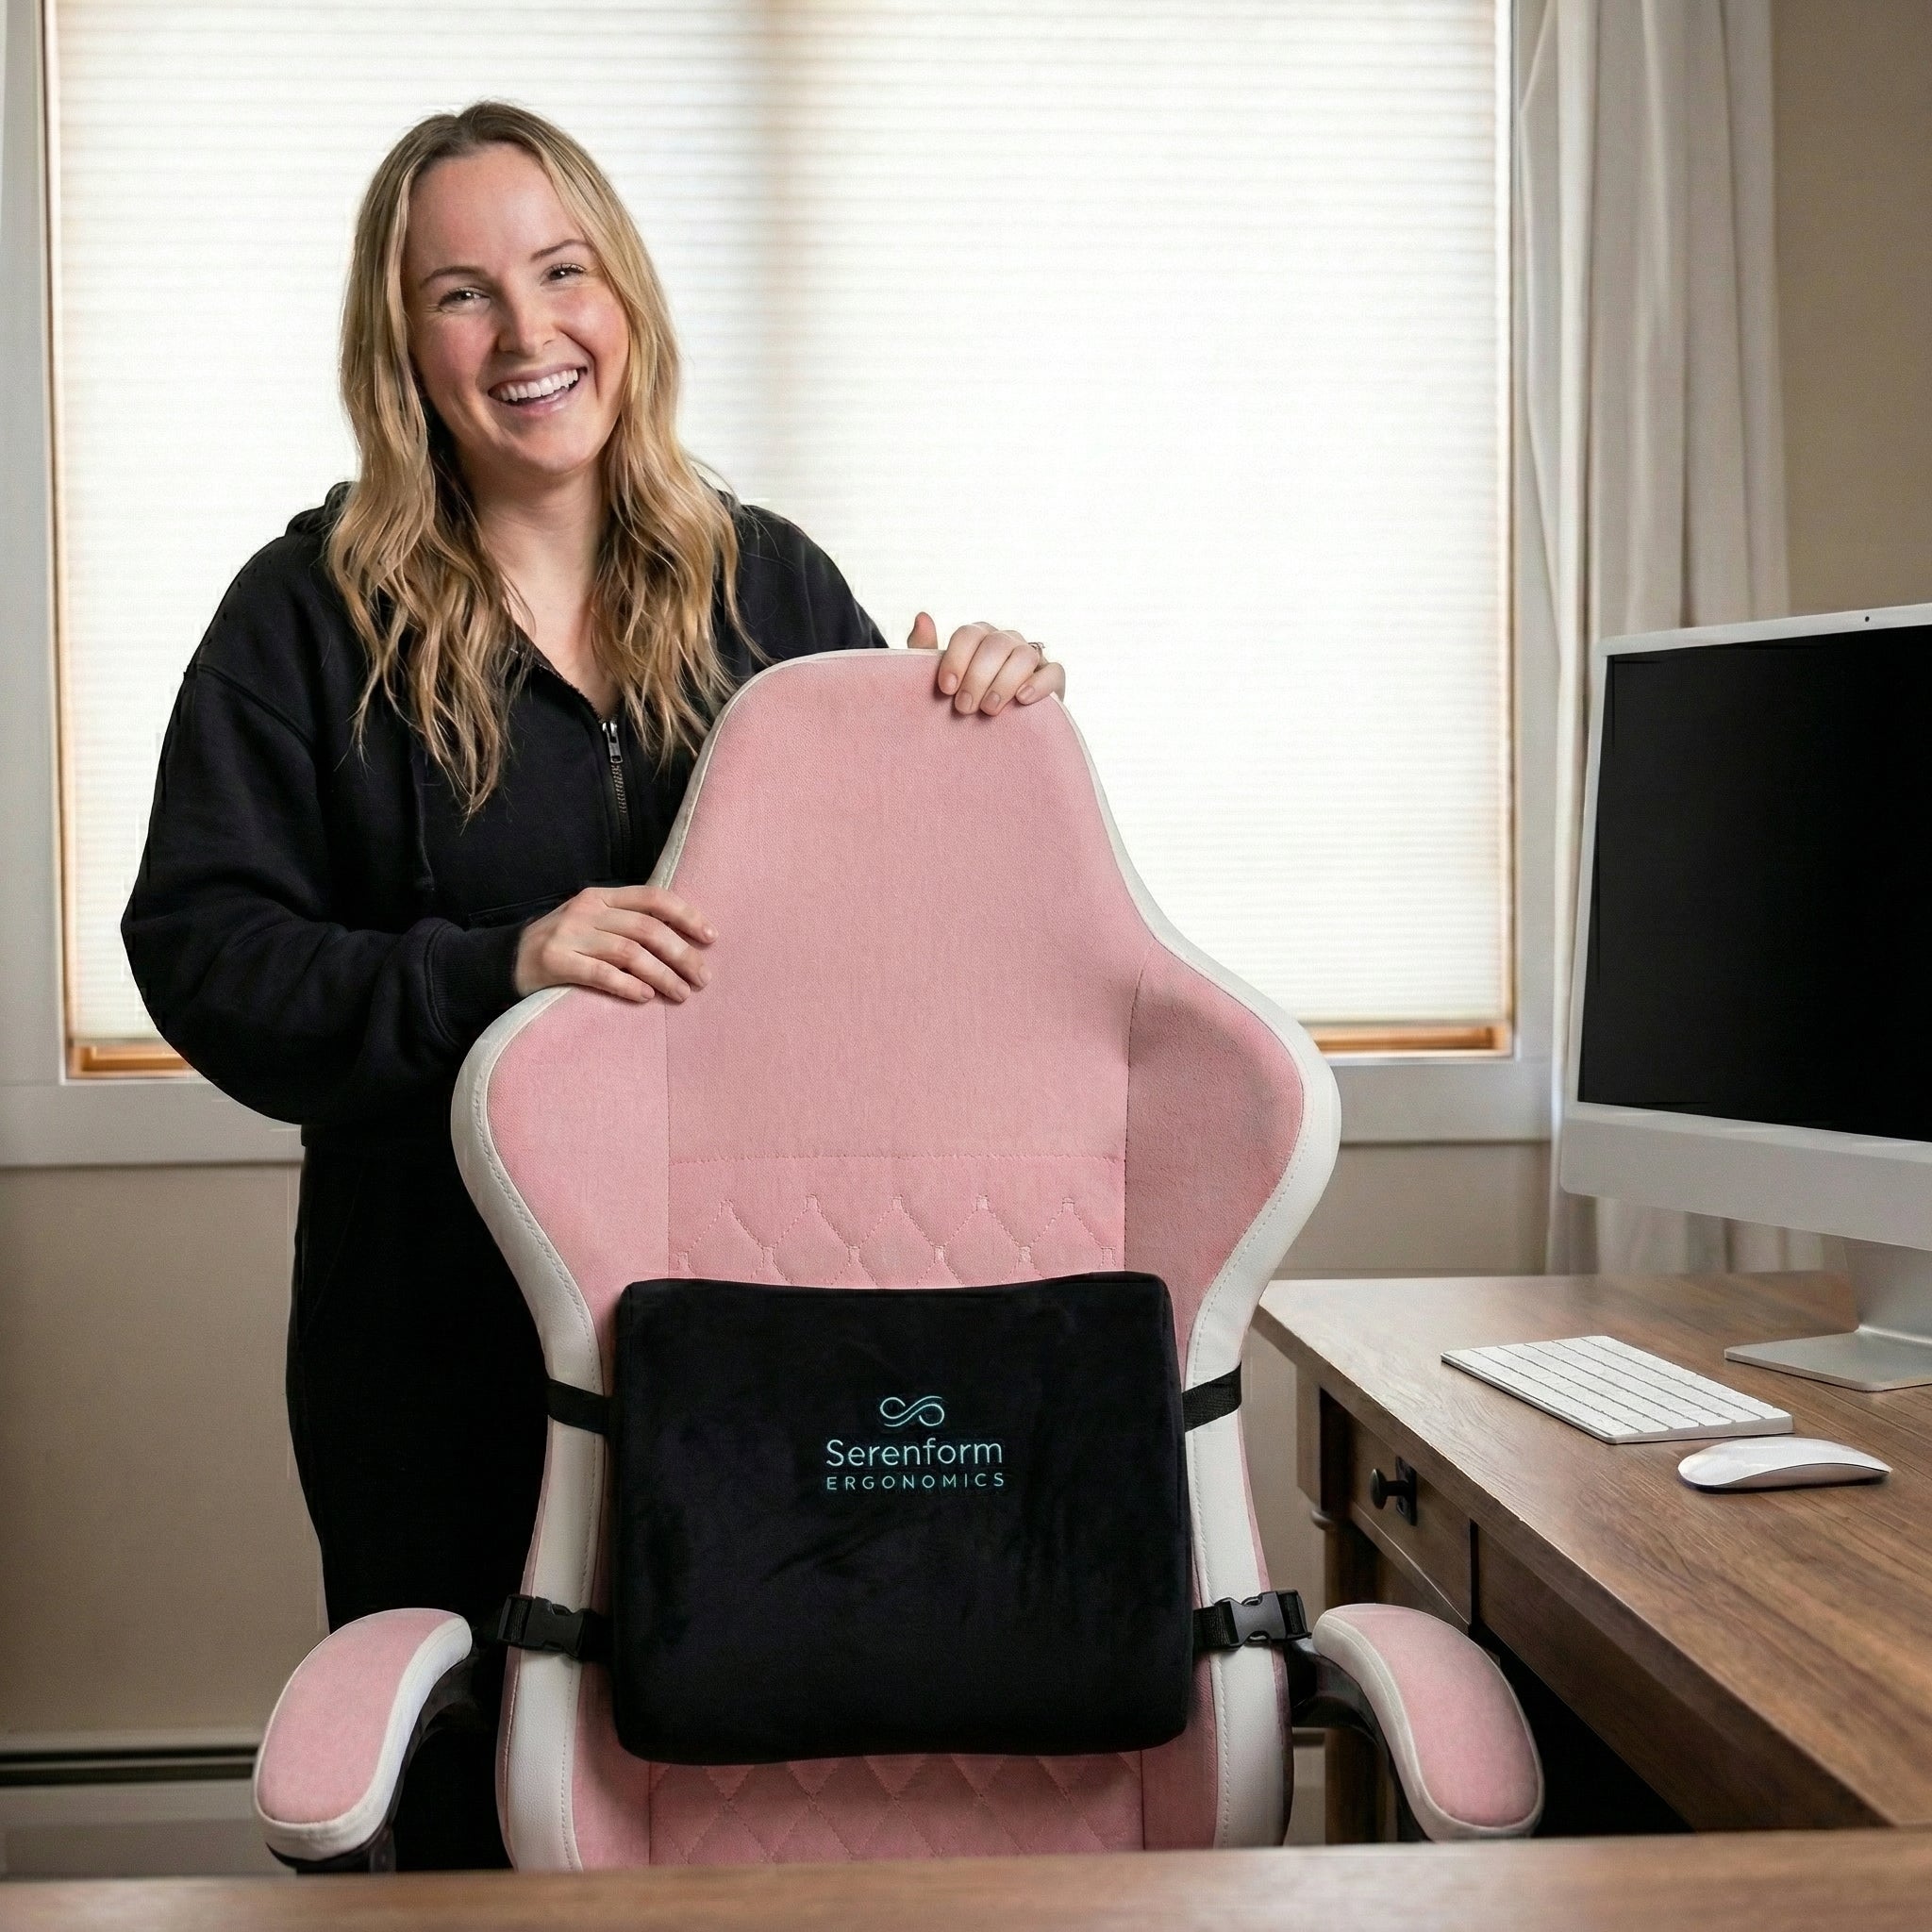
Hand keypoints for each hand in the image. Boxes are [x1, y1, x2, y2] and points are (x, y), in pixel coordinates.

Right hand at [513, 885, 714, 1003]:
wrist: (502, 962)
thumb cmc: (561, 946)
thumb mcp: (592, 924)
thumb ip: (627, 925)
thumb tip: (682, 942)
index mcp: (601, 897)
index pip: (653, 898)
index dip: (686, 915)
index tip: (711, 937)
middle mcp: (586, 910)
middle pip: (646, 928)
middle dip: (681, 954)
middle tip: (703, 978)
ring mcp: (568, 934)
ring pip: (629, 952)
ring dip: (662, 975)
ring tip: (681, 994)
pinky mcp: (554, 961)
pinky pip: (600, 973)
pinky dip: (627, 985)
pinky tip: (646, 998)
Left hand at [907, 612, 1066, 714]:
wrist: (990, 736)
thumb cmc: (961, 702)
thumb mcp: (940, 682)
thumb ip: (925, 651)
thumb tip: (922, 617)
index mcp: (979, 637)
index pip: (968, 634)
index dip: (956, 659)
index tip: (946, 689)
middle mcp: (1006, 641)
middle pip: (995, 644)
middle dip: (978, 677)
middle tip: (964, 708)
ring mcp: (1032, 658)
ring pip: (1023, 655)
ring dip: (1004, 682)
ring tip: (989, 710)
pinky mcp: (1053, 679)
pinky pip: (1054, 672)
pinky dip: (1039, 683)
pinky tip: (1022, 699)